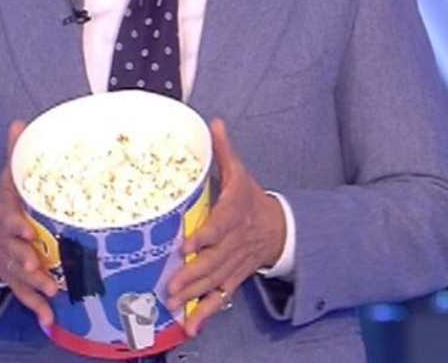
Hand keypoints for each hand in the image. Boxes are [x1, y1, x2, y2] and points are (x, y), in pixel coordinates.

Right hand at [0, 121, 57, 326]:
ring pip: (20, 276)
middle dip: (26, 260)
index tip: (28, 230)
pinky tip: (50, 320)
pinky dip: (36, 308)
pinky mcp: (14, 280)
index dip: (17, 226)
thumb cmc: (3, 207)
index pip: (9, 220)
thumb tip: (21, 122)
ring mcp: (9, 263)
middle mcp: (6, 242)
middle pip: (15, 252)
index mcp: (5, 216)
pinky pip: (24, 296)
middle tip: (40, 268)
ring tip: (51, 292)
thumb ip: (16, 156)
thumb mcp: (5, 182)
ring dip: (34, 285)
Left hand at [167, 119, 285, 336]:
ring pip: (214, 281)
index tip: (187, 246)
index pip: (220, 226)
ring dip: (193, 295)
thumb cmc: (250, 198)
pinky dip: (206, 313)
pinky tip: (190, 326)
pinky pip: (220, 297)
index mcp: (235, 213)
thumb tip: (213, 121)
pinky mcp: (234, 278)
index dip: (205, 237)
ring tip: (172, 304)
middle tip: (169, 286)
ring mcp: (234, 263)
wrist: (279, 228)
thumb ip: (224, 151)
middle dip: (192, 275)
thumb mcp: (240, 173)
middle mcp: (235, 242)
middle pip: (214, 260)